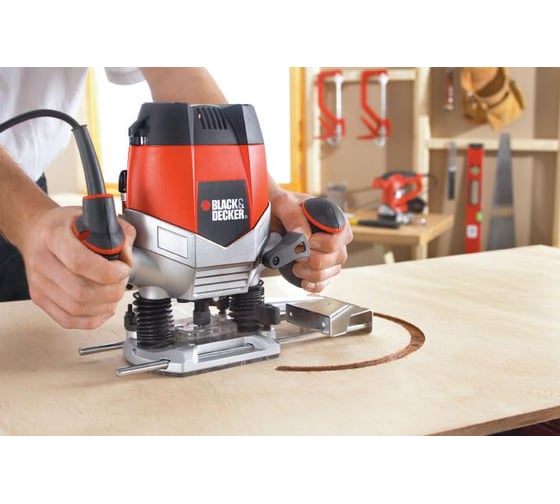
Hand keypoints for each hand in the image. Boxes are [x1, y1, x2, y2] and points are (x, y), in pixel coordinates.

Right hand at [20, 206, 135, 329]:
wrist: (36, 231)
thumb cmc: (65, 225)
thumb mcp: (94, 217)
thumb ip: (119, 232)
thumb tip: (128, 254)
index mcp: (54, 236)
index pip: (80, 262)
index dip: (109, 271)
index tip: (123, 268)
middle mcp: (42, 261)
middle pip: (81, 291)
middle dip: (113, 290)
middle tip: (122, 281)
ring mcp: (39, 283)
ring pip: (77, 308)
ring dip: (105, 305)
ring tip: (114, 292)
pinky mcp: (40, 298)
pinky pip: (68, 320)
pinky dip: (92, 319)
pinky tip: (103, 308)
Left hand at [269, 188, 351, 291]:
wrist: (270, 217)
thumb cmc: (282, 207)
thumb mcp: (284, 203)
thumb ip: (293, 216)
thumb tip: (303, 235)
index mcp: (332, 219)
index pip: (343, 236)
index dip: (327, 243)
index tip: (310, 242)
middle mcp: (334, 239)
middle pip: (338, 257)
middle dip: (315, 259)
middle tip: (298, 254)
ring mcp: (328, 256)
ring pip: (332, 272)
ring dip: (312, 273)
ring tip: (296, 266)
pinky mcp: (318, 270)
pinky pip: (323, 283)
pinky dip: (313, 285)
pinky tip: (303, 280)